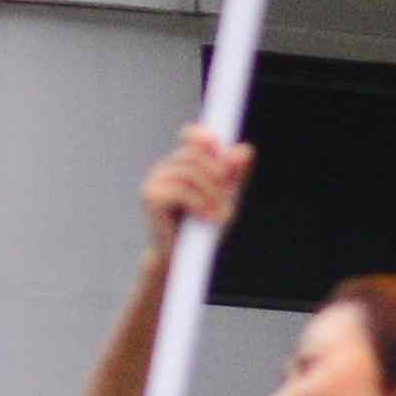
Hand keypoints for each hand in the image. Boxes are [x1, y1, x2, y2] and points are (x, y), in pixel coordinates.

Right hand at [141, 126, 251, 247]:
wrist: (183, 260)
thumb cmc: (203, 229)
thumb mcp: (225, 197)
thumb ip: (234, 175)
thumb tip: (245, 150)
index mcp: (180, 165)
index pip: (190, 135)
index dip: (204, 136)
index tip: (218, 147)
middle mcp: (164, 169)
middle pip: (195, 154)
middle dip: (217, 177)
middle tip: (228, 202)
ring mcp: (154, 181)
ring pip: (190, 172)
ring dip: (211, 194)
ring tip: (219, 216)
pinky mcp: (150, 196)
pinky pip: (181, 190)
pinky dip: (199, 203)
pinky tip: (206, 217)